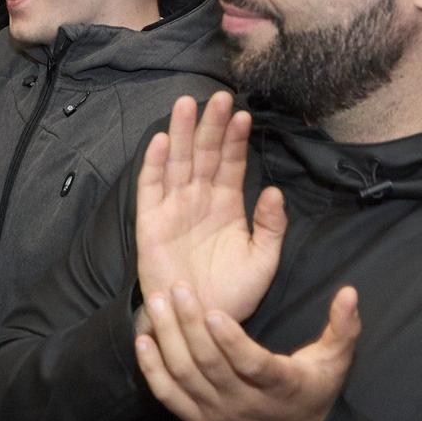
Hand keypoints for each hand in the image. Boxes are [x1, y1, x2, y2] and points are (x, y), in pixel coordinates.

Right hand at [135, 92, 285, 334]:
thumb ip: (271, 226)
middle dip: (209, 125)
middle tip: (217, 96)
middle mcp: (199, 202)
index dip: (235, 139)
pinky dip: (152, 164)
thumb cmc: (232, 295)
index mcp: (227, 207)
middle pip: (203, 154)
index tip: (243, 113)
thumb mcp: (264, 261)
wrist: (199, 324)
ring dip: (180, 133)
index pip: (231, 164)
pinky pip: (149, 188)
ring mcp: (173, 210)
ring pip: (176, 163)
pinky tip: (159, 141)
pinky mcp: (149, 223)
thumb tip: (272, 191)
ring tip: (187, 104)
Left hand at [136, 283, 358, 420]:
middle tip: (176, 289)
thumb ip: (343, 327)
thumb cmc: (313, 393)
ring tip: (157, 302)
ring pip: (184, 375)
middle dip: (188, 324)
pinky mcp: (197, 420)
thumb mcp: (336, 363)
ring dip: (167, 337)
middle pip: (208, 364)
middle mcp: (244, 402)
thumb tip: (349, 292)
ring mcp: (216, 413)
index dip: (230, 340)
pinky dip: (151, 368)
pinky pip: (167, 395)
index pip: (250, 364)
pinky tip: (142, 339)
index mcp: (280, 386)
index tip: (213, 310)